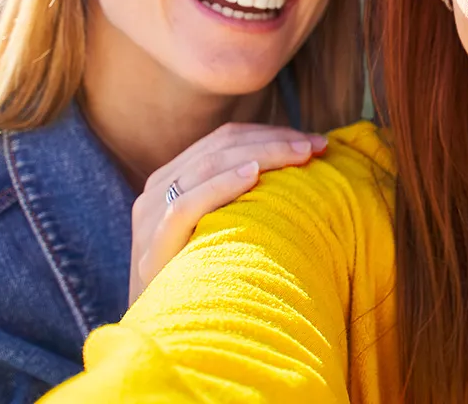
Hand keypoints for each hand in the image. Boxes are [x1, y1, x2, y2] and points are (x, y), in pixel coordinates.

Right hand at [129, 123, 327, 302]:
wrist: (160, 334)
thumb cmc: (200, 281)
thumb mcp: (215, 230)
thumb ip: (236, 199)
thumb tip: (297, 170)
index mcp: (171, 179)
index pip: (224, 141)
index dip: (270, 134)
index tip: (314, 142)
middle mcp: (156, 190)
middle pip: (220, 147)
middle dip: (274, 140)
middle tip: (318, 145)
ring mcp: (149, 217)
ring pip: (207, 165)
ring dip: (261, 154)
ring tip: (301, 154)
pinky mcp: (151, 247)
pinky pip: (186, 205)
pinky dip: (221, 185)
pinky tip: (254, 176)